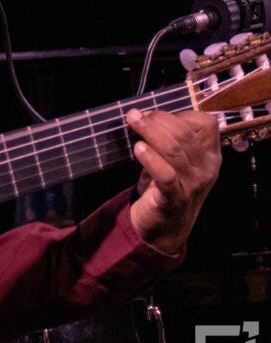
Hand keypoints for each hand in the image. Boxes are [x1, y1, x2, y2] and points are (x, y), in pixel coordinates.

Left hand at [127, 109, 220, 253]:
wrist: (165, 228)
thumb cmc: (168, 188)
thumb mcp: (178, 162)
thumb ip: (170, 140)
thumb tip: (145, 115)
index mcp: (210, 156)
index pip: (206, 124)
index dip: (179, 114)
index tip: (154, 113)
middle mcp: (206, 169)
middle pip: (185, 134)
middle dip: (158, 119)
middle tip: (135, 115)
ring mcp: (193, 185)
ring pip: (174, 151)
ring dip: (151, 133)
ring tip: (133, 124)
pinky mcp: (174, 199)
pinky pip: (165, 175)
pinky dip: (150, 159)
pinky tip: (138, 149)